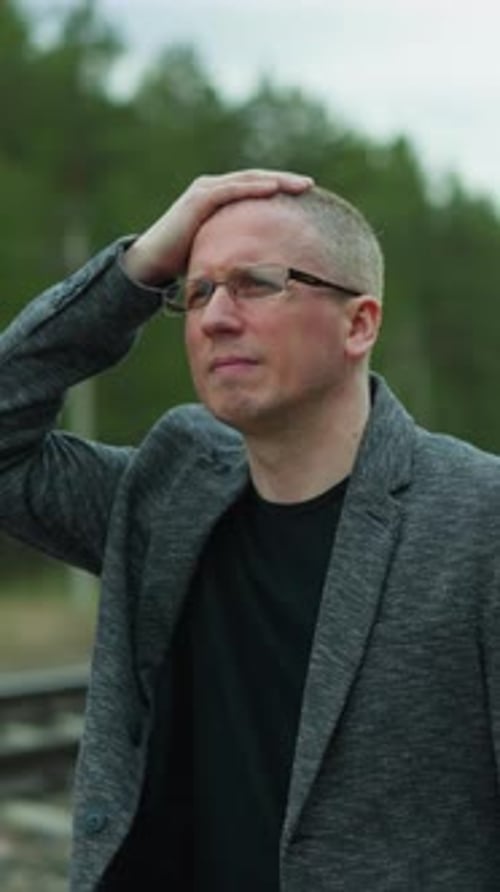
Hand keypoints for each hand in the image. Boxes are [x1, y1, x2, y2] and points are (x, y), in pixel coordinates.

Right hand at [123, 170, 313, 285]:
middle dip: (285, 181)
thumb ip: (238, 249)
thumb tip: (263, 269)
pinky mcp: (199, 199)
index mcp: (220, 198)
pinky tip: (273, 188)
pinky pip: (231, 190)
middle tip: (310, 185)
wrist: (152, 262)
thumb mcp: (219, 251)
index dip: (281, 189)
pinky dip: (253, 188)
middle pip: (257, 179)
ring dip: (276, 181)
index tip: (305, 195)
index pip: (256, 188)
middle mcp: (214, 188)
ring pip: (248, 180)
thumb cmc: (184, 260)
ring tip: (300, 184)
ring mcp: (206, 190)